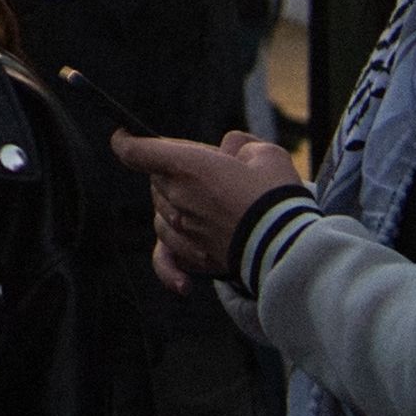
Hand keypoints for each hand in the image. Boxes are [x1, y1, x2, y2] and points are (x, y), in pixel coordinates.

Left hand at [110, 127, 296, 293]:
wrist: (291, 243)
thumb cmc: (277, 193)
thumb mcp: (262, 152)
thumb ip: (236, 146)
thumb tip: (228, 154)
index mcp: (186, 166)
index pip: (136, 152)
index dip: (126, 141)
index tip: (124, 137)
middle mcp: (177, 198)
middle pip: (156, 181)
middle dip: (173, 172)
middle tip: (209, 173)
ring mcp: (183, 230)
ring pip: (160, 214)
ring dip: (173, 206)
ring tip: (203, 203)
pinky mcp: (195, 258)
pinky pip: (167, 258)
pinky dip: (167, 264)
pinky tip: (177, 279)